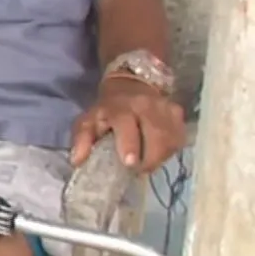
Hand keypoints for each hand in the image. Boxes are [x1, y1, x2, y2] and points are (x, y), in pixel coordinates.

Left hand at [70, 76, 185, 171]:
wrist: (130, 84)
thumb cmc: (107, 110)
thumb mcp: (88, 120)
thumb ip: (82, 140)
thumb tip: (77, 161)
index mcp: (120, 107)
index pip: (127, 125)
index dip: (130, 145)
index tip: (130, 163)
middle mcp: (146, 105)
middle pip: (156, 135)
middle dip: (150, 158)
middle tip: (140, 171)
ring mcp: (165, 108)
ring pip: (170, 139)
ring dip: (161, 157)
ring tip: (148, 164)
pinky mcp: (178, 113)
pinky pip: (179, 137)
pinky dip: (169, 150)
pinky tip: (158, 153)